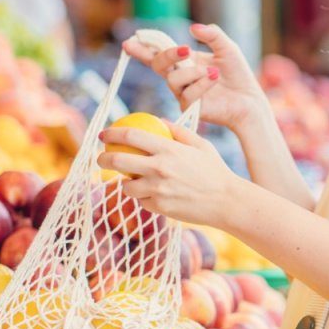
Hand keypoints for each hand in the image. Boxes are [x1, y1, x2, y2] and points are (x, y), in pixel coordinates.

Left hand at [97, 121, 241, 227]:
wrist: (227, 202)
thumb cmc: (215, 171)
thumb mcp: (201, 146)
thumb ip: (178, 132)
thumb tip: (159, 120)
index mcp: (169, 149)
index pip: (131, 135)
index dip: (113, 133)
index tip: (104, 135)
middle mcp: (160, 168)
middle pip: (118, 160)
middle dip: (103, 158)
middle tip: (101, 158)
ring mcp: (158, 190)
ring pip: (126, 186)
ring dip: (125, 183)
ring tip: (129, 180)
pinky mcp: (159, 207)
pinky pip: (142, 201)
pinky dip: (144, 197)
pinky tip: (151, 195)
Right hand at [123, 23, 266, 132]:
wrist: (250, 100)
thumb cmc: (238, 75)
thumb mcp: (227, 48)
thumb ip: (212, 35)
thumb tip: (193, 28)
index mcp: (184, 61)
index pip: (158, 53)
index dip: (142, 48)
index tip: (129, 42)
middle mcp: (180, 77)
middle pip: (159, 64)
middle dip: (168, 55)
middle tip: (185, 50)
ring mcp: (183, 93)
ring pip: (173, 79)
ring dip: (193, 72)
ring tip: (214, 72)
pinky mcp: (190, 108)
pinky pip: (188, 94)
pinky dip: (202, 83)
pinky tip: (214, 78)